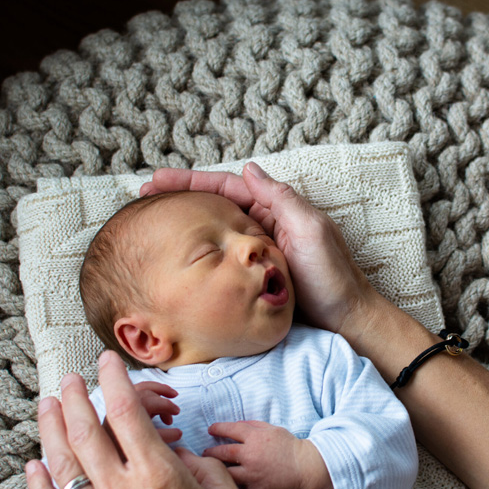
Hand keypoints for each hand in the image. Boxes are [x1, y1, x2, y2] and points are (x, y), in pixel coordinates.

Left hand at [26, 351, 254, 488]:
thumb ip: (200, 465)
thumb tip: (175, 453)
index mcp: (158, 476)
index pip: (124, 411)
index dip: (113, 379)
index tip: (108, 362)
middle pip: (85, 429)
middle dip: (75, 396)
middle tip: (72, 379)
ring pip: (62, 463)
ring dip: (50, 428)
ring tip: (47, 405)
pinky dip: (39, 483)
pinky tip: (35, 465)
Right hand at [141, 163, 377, 335]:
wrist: (345, 321)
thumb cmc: (333, 277)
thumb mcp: (311, 230)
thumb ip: (282, 199)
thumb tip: (249, 168)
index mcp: (274, 210)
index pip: (226, 187)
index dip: (190, 182)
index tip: (157, 180)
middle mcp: (262, 227)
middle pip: (212, 206)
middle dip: (178, 198)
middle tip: (142, 196)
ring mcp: (254, 254)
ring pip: (212, 232)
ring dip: (183, 225)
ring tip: (150, 222)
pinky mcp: (251, 278)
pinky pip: (218, 260)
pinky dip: (196, 254)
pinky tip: (177, 257)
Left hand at [203, 420, 333, 488]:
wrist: (305, 466)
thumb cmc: (289, 445)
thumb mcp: (272, 428)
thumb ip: (252, 425)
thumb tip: (235, 425)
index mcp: (254, 438)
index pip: (229, 429)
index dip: (217, 428)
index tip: (210, 430)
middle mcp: (250, 455)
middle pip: (221, 453)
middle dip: (209, 453)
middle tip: (204, 454)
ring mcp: (253, 474)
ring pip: (226, 474)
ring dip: (216, 473)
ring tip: (210, 473)